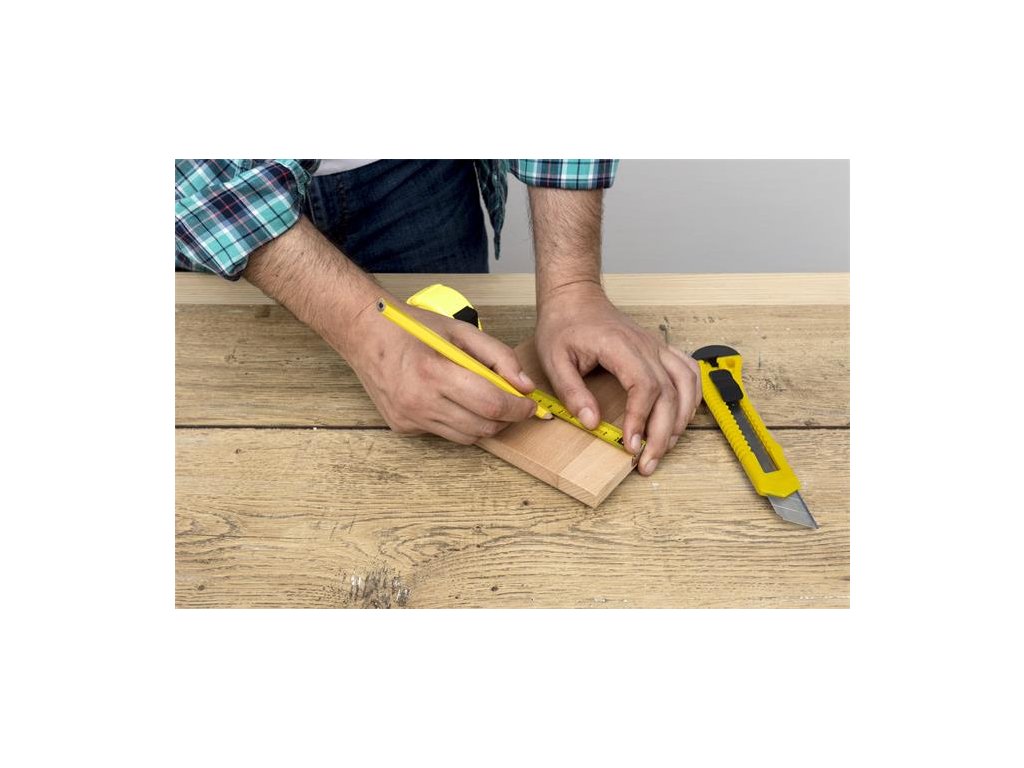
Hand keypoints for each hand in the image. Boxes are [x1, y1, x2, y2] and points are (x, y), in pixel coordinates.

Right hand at [344, 298, 540, 444]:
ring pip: (466, 437)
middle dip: (507, 419)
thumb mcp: (461, 331)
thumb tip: (525, 385)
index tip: (530, 405)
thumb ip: (498, 356)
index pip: (491, 404)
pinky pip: (444, 433)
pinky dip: (459, 422)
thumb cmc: (413, 328)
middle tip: (514, 405)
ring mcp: (409, 418)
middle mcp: (419, 402)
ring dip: (485, 424)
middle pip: (482, 427)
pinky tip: (452, 401)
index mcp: (435, 373)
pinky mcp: (403, 427)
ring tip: (486, 402)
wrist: (365, 334)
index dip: (519, 408)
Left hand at [535, 281, 701, 474]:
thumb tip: (592, 422)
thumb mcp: (554, 360)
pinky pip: (688, 372)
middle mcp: (646, 346)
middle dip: (662, 433)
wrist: (575, 297)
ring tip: (665, 446)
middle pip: (669, 393)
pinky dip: (691, 397)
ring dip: (681, 419)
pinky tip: (681, 417)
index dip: (641, 419)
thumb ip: (572, 392)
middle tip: (648, 462)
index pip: (644, 387)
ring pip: (686, 384)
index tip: (631, 445)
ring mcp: (656, 347)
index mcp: (620, 346)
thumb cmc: (564, 325)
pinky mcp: (659, 350)